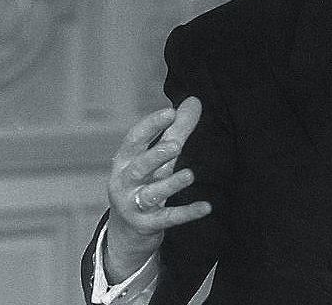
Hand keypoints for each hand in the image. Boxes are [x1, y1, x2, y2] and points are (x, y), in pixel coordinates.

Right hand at [104, 97, 211, 281]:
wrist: (125, 231)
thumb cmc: (144, 183)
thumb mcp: (157, 158)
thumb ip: (176, 130)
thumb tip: (194, 101)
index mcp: (125, 161)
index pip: (134, 139)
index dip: (151, 125)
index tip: (170, 112)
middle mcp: (125, 182)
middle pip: (139, 167)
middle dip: (156, 155)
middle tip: (176, 145)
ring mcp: (133, 205)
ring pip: (151, 194)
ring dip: (170, 184)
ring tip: (189, 175)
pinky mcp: (147, 225)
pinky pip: (168, 218)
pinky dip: (187, 213)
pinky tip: (206, 207)